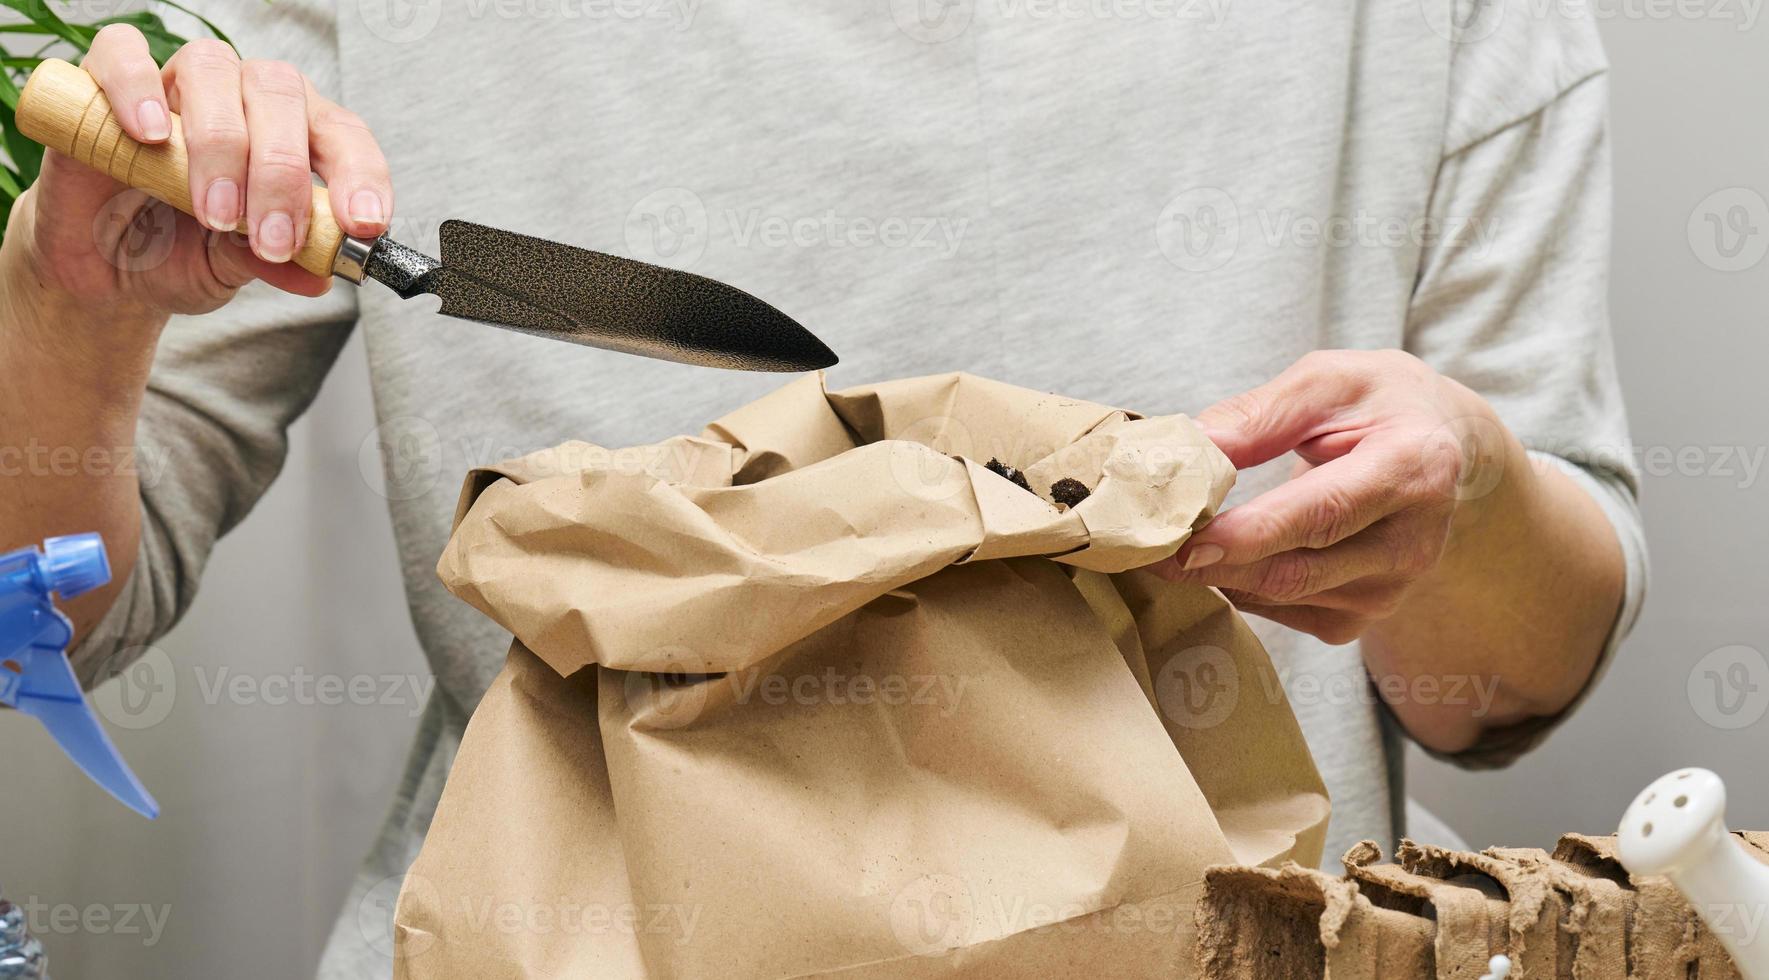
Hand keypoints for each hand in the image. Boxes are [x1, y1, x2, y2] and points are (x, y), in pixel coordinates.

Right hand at [4, 25, 391, 321]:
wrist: (106, 268)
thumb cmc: (182, 255)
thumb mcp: (234, 268)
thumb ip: (273, 263)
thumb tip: (317, 276)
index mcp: (295, 135)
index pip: (342, 133)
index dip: (359, 173)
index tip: (362, 224)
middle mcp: (244, 97)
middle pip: (281, 96)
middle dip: (282, 174)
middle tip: (272, 240)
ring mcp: (179, 84)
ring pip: (214, 70)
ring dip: (221, 143)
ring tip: (214, 213)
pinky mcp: (106, 83)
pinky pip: (123, 53)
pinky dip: (137, 87)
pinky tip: (149, 135)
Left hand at [1154, 349, 1521, 644]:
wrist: (1443, 453)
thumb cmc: (1380, 405)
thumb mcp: (1328, 381)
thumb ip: (1259, 415)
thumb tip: (1188, 447)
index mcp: (1413, 470)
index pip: (1322, 514)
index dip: (1249, 533)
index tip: (1183, 537)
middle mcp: (1412, 544)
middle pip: (1294, 569)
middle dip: (1209, 561)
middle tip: (1139, 542)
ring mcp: (1389, 590)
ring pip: (1278, 596)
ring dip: (1214, 573)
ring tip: (1164, 538)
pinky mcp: (1362, 618)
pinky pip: (1279, 611)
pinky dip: (1235, 584)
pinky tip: (1214, 554)